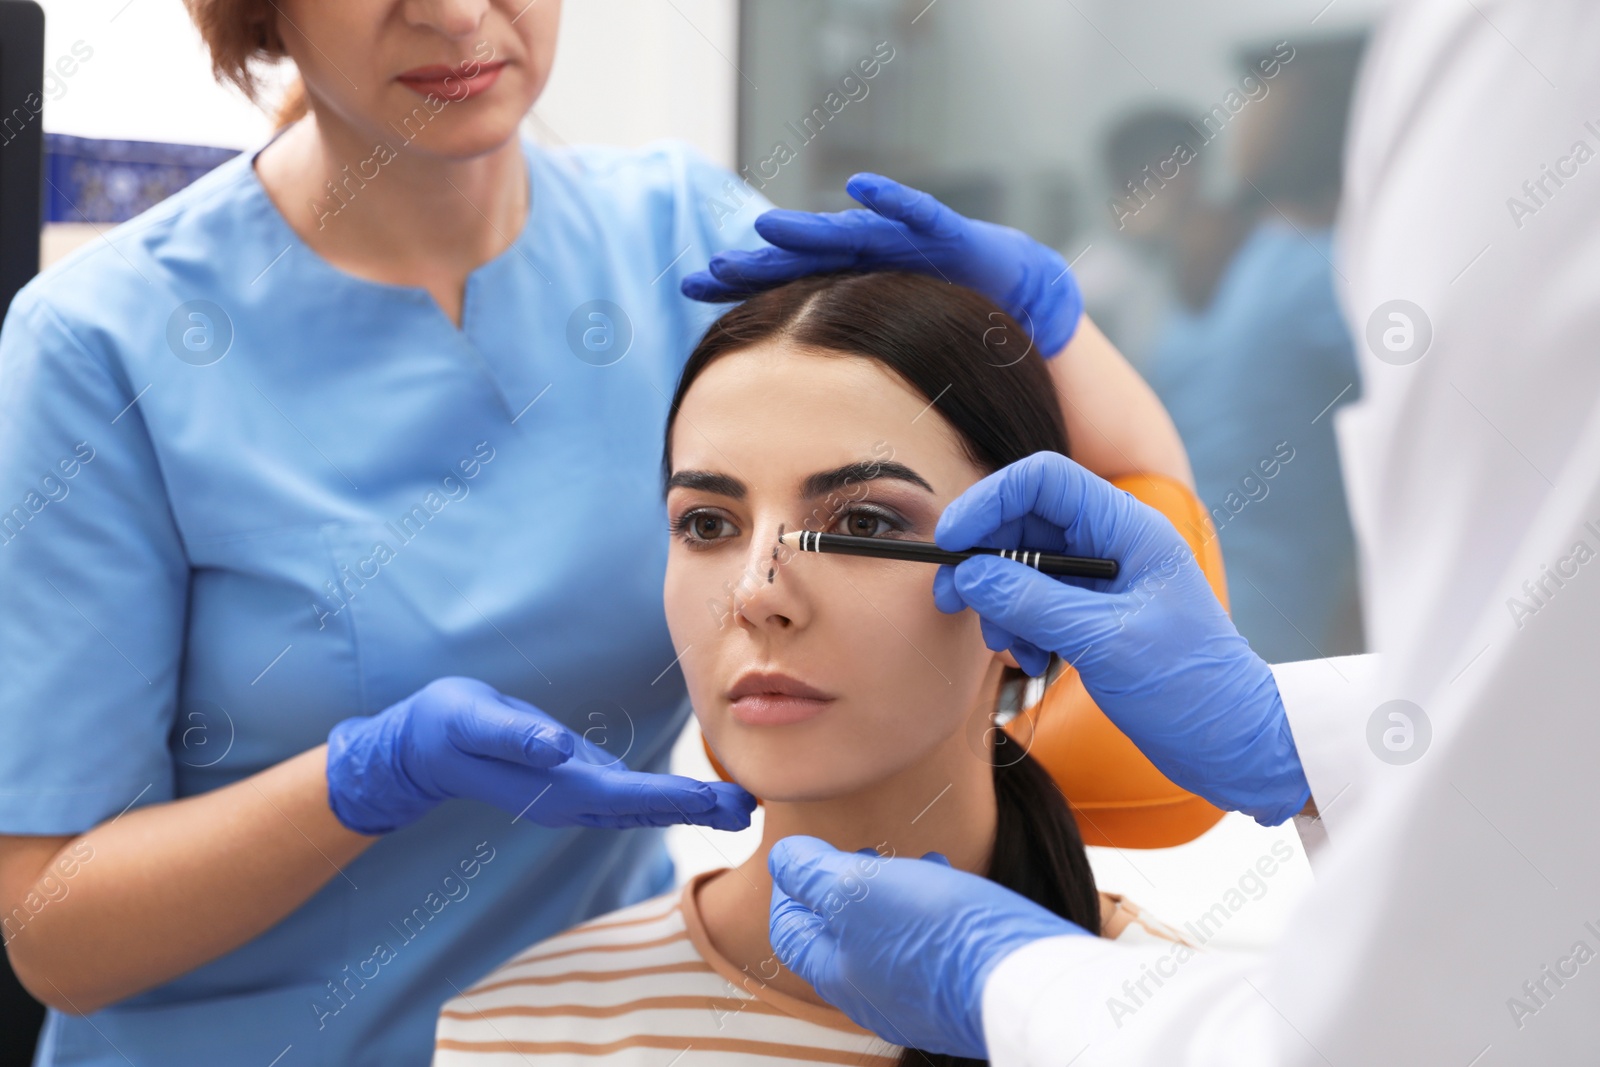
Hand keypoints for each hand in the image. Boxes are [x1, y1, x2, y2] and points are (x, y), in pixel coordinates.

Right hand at [325, 677, 755, 834]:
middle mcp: (569, 800)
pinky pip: (628, 796)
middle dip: (698, 810)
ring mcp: (571, 795)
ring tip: (738, 807)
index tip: (718, 800)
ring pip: (640, 806)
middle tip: (752, 810)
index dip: (675, 797)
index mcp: (553, 787)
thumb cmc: (443, 727)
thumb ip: (514, 735)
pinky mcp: (572, 781)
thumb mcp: (471, 721)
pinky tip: (693, 796)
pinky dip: (664, 797)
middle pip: (644, 808)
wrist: (418, 748)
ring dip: (689, 807)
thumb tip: (557, 747)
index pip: (626, 794)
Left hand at [681, 173, 1083, 355]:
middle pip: (799, 255)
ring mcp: (903, 242)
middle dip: (757, 260)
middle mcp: (866, 258)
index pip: (780, 281)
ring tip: (767, 228)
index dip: (737, 282)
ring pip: (847, 234)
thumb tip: (802, 424)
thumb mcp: (888, 359)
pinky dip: (890, 199)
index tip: (689, 286)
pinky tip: (861, 186)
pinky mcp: (947, 233)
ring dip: (808, 230)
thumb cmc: (947, 331)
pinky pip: (916, 214)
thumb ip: (847, 380)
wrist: (1018, 303)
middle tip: (712, 267)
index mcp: (846, 288)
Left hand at [767, 835, 1085, 1059]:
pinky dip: (926, 907)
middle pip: (838, 936)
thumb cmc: (935, 933)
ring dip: (888, 891)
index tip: (804, 855)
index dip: (788, 888)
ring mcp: (916, 999)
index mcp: (838, 976)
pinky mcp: (956, 989)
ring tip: (909, 859)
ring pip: (885, 936)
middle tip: (860, 851)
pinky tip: (946, 878)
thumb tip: (784, 859)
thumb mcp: (857, 888)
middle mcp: (872, 997)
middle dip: (842, 886)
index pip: (789, 933)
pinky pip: (926, 945)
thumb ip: (812, 873)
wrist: (1022, 981)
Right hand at [932, 452, 1309, 824]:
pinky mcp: (1092, 616)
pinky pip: (1035, 604)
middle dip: (985, 562)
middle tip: (952, 601)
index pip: (1044, 481)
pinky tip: (1033, 662)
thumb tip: (969, 576)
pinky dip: (1020, 630)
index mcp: (1127, 529)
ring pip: (1023, 567)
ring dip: (1001, 605)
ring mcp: (1101, 581)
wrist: (1231, 742)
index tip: (952, 540)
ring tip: (1010, 649)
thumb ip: (1032, 602)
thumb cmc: (1190, 686)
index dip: (990, 500)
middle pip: (1025, 523)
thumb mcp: (1103, 641)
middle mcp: (1111, 544)